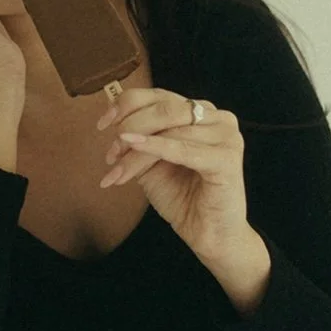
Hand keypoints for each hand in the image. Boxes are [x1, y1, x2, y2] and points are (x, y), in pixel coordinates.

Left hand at [97, 88, 250, 262]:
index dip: (127, 104)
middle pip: (164, 108)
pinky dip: (156, 148)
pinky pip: (184, 148)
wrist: (207, 234)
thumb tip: (112, 124)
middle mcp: (217, 117)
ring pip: (170, 131)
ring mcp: (226, 136)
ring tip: (117, 170)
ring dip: (136, 151)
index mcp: (200, 112)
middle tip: (111, 154)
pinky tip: (134, 149)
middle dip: (130, 128)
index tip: (102, 123)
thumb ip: (138, 140)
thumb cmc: (182, 197)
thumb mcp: (151, 163)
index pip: (159, 96)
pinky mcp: (228, 158)